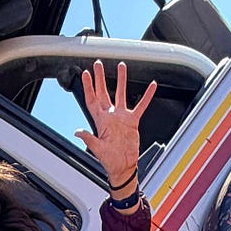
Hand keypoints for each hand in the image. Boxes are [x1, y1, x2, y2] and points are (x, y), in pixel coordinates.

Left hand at [74, 61, 156, 195]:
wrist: (123, 167)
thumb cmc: (110, 161)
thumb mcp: (97, 150)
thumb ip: (88, 138)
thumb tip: (77, 131)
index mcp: (100, 121)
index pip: (92, 100)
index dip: (88, 87)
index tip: (85, 74)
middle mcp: (110, 116)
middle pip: (104, 92)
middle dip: (101, 78)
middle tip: (99, 64)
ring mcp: (122, 117)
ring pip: (121, 93)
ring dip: (121, 80)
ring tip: (122, 66)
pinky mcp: (133, 121)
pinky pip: (141, 105)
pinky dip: (147, 96)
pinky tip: (152, 86)